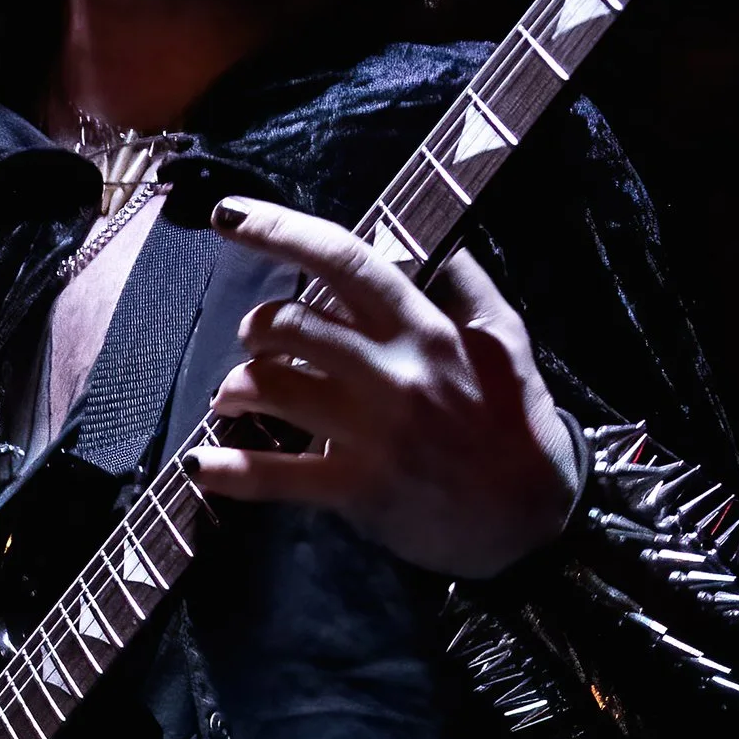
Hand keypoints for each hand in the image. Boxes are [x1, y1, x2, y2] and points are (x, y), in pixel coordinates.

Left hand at [197, 197, 581, 577]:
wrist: (537, 523)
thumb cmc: (520, 425)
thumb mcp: (508, 341)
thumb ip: (467, 285)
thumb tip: (436, 239)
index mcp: (425, 331)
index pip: (343, 261)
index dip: (278, 230)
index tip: (227, 215)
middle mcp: (392, 376)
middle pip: (290, 325)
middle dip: (256, 326)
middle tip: (257, 339)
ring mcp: (371, 435)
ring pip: (272, 389)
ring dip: (234, 388)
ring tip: (232, 395)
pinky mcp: (356, 491)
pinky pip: (275, 476)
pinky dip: (229, 470)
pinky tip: (201, 466)